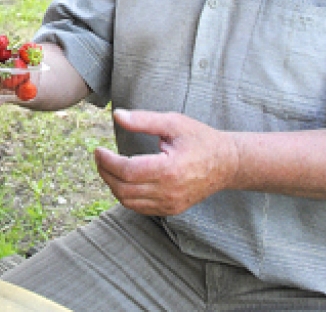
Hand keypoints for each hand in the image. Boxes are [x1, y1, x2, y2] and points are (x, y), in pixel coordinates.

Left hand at [94, 110, 238, 215]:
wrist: (227, 163)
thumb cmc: (200, 139)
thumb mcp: (174, 122)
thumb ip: (144, 120)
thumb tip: (117, 115)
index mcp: (169, 169)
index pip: (127, 170)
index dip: (107, 161)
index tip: (98, 149)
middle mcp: (169, 191)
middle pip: (123, 189)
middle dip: (105, 173)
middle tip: (99, 157)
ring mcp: (171, 204)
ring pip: (128, 202)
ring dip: (112, 185)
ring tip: (107, 167)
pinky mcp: (172, 209)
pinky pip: (139, 208)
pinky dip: (125, 196)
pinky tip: (122, 180)